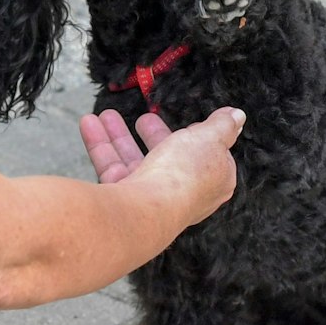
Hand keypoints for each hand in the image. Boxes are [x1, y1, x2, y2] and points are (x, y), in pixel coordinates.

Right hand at [79, 107, 242, 222]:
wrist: (146, 211)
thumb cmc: (184, 175)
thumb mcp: (210, 139)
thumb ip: (222, 126)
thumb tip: (237, 116)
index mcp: (211, 183)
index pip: (208, 159)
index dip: (199, 140)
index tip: (190, 125)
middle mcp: (181, 194)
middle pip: (168, 158)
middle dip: (154, 135)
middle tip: (145, 119)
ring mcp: (151, 198)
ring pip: (134, 161)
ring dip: (119, 135)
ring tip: (106, 113)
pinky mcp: (123, 200)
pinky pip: (111, 167)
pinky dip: (100, 144)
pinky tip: (89, 122)